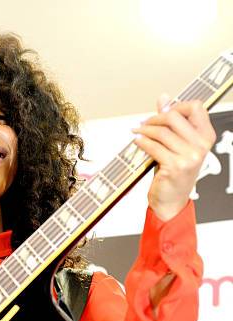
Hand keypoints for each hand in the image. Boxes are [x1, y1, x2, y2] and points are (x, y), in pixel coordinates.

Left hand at [132, 94, 215, 220]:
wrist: (171, 200)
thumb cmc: (175, 173)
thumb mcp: (177, 145)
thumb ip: (171, 121)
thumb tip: (164, 97)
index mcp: (206, 137)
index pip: (196, 107)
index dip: (176, 105)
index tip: (163, 110)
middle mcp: (200, 146)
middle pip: (175, 117)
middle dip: (155, 118)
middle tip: (144, 123)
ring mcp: (189, 157)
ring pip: (162, 132)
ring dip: (145, 130)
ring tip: (138, 131)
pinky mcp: (174, 166)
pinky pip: (153, 147)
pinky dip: (142, 142)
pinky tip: (137, 141)